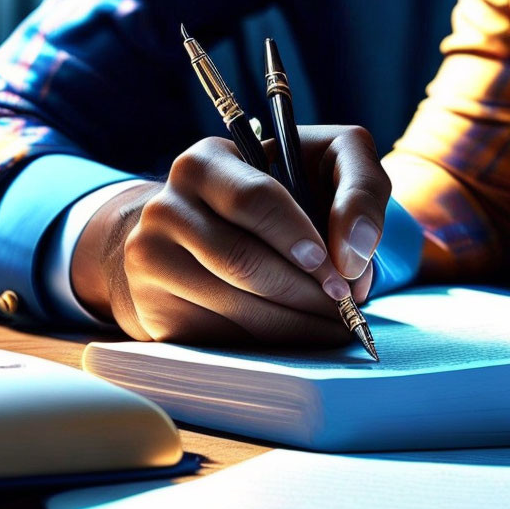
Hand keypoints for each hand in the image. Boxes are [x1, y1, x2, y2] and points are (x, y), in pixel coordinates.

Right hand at [72, 125, 389, 343]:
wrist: (189, 237)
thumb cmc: (275, 200)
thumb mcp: (321, 165)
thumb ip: (359, 188)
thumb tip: (355, 255)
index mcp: (205, 164)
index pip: (254, 201)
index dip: (300, 238)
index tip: (338, 270)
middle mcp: (166, 208)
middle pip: (244, 262)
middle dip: (306, 291)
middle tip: (345, 308)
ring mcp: (151, 261)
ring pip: (236, 306)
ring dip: (297, 324)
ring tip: (334, 326)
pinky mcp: (153, 309)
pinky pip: (221, 338)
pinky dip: (270, 344)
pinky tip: (297, 334)